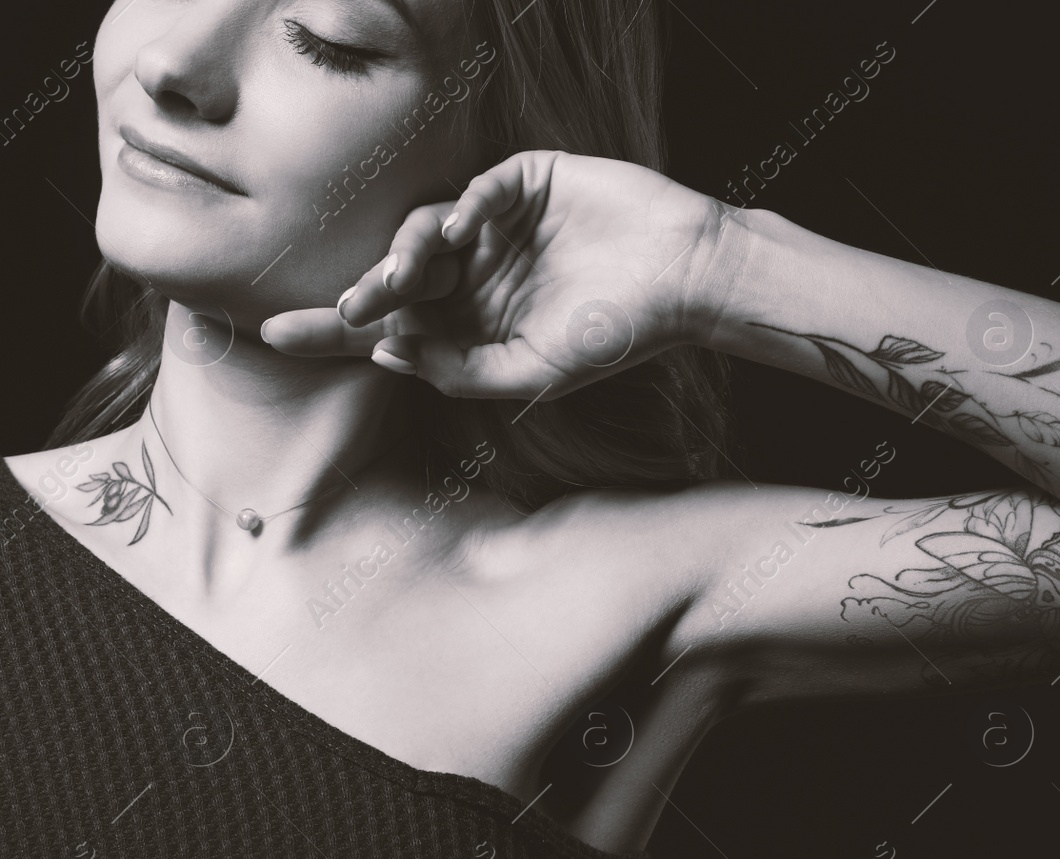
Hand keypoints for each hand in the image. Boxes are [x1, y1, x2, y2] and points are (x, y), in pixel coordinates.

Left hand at [260, 150, 735, 400]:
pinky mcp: (525, 182)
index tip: (272, 334)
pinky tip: (460, 229)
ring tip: (404, 277)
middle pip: (396, 279)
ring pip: (424, 230)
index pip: (390, 326)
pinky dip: (462, 205)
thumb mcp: (532, 373)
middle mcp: (476, 271)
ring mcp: (498, 225)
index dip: (333, 330)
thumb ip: (458, 371)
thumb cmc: (617, 334)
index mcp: (473, 321)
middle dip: (368, 293)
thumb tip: (385, 352)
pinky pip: (476, 188)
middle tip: (350, 305)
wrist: (686, 280)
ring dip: (406, 254)